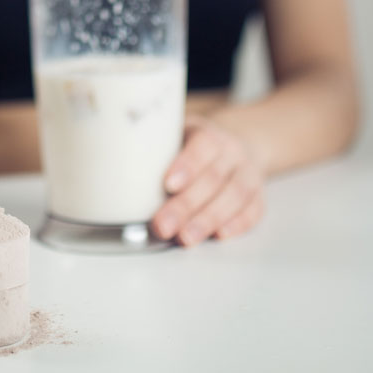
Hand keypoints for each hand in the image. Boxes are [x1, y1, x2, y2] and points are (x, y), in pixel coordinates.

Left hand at [151, 118, 264, 246]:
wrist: (232, 146)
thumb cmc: (189, 145)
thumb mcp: (173, 135)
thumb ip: (152, 148)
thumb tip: (113, 164)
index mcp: (208, 133)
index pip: (202, 145)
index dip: (187, 165)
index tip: (167, 185)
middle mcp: (232, 152)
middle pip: (213, 178)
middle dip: (187, 206)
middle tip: (162, 226)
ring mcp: (248, 173)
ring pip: (235, 196)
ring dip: (208, 220)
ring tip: (185, 238)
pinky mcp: (259, 195)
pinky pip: (253, 210)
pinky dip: (238, 224)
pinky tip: (219, 236)